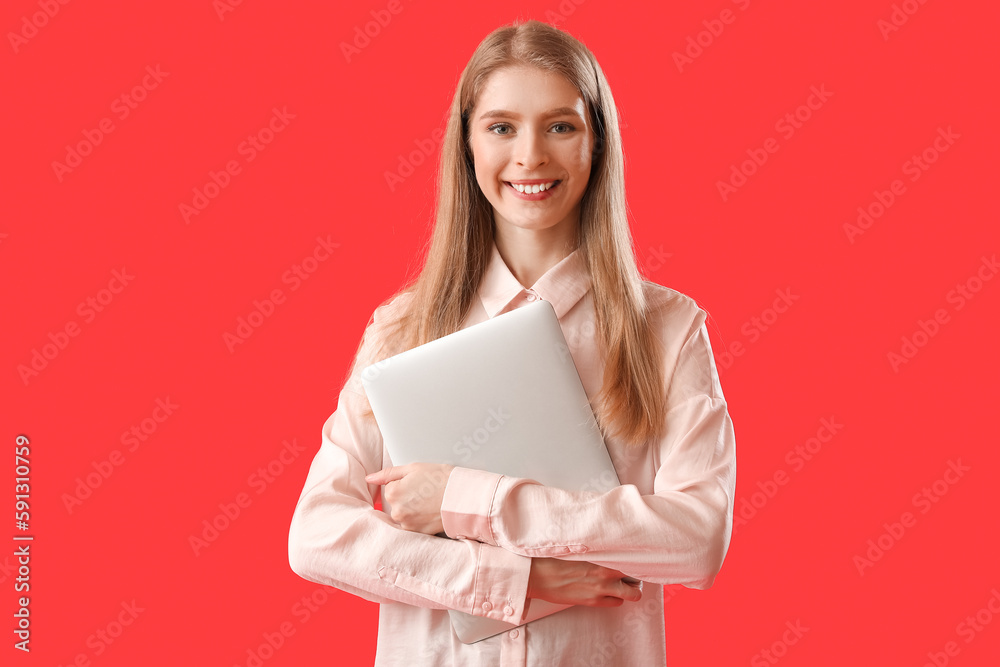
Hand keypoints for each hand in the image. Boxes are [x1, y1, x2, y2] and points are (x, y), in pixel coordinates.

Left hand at [365, 463, 455, 534]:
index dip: (405, 483)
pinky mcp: (418, 532)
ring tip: (429, 502)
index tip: (419, 483)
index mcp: (392, 493)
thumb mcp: (413, 468)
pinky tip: (430, 511)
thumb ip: (387, 474)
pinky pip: (412, 525)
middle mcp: (397, 511)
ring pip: (404, 514)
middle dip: (407, 497)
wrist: (463, 496)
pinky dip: (419, 519)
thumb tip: (369, 479)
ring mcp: (407, 524)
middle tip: (426, 492)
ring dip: (412, 509)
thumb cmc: (441, 478)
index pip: (391, 487)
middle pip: (396, 502)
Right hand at [527, 557, 642, 606]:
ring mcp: (601, 589)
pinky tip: (607, 591)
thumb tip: (608, 547)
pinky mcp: (593, 601)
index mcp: (602, 556)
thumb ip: (597, 549)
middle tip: (630, 574)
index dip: (637, 559)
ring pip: (631, 595)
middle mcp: (605, 573)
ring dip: (628, 590)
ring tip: (620, 584)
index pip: (632, 558)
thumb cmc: (554, 559)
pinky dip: (615, 598)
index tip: (638, 558)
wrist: (538, 576)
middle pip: (637, 579)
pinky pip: (615, 603)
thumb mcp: (578, 548)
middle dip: (636, 578)